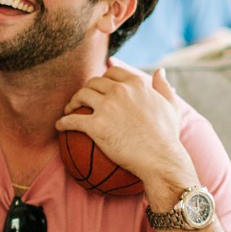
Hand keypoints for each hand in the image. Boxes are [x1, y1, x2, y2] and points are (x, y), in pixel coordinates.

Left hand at [58, 63, 194, 197]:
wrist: (161, 160)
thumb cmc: (167, 137)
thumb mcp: (171, 107)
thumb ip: (164, 87)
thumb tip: (160, 71)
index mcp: (135, 83)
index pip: (112, 72)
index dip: (103, 79)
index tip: (99, 88)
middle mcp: (120, 90)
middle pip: (93, 82)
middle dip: (86, 89)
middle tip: (82, 100)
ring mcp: (107, 106)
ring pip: (81, 95)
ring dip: (72, 102)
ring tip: (69, 110)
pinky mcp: (96, 125)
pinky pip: (72, 120)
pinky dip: (63, 122)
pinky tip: (59, 126)